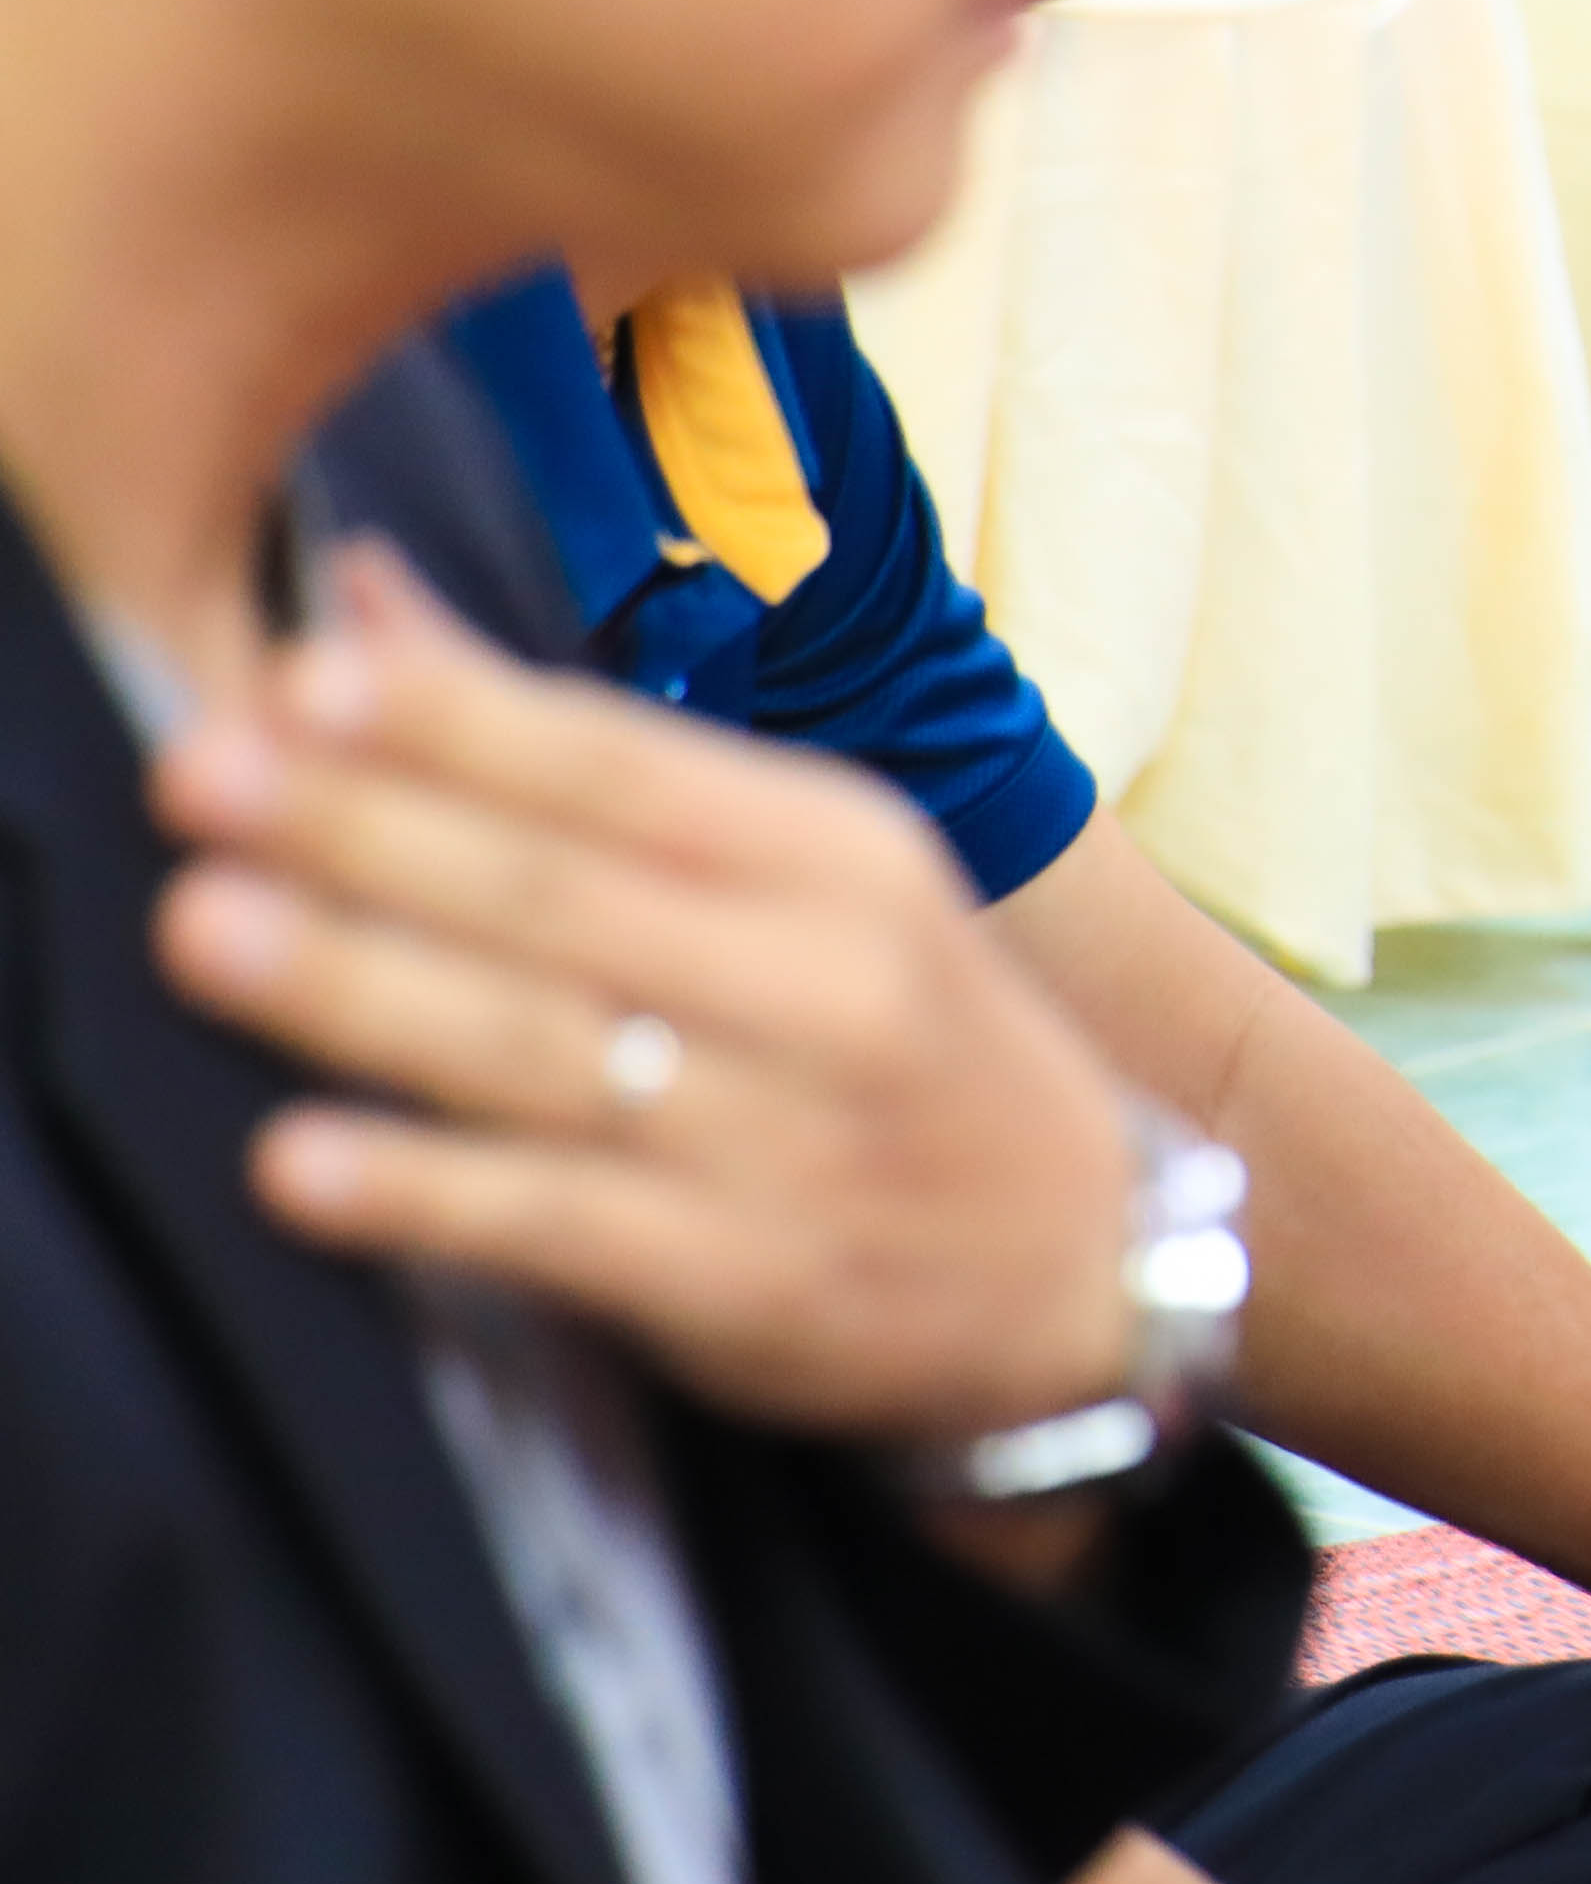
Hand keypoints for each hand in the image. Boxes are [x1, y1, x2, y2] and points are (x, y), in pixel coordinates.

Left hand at [145, 543, 1136, 1439]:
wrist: (1090, 1256)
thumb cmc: (904, 1036)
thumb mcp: (802, 867)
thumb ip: (572, 752)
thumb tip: (355, 603)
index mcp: (841, 851)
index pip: (630, 766)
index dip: (467, 721)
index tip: (308, 679)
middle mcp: (828, 977)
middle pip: (570, 893)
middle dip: (373, 830)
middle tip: (206, 776)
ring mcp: (790, 1135)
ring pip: (552, 1048)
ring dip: (368, 987)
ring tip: (214, 931)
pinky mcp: (749, 1280)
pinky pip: (566, 1227)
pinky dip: (432, 1192)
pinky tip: (308, 1161)